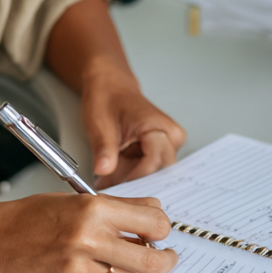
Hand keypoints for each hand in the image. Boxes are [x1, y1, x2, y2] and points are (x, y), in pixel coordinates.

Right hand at [0, 193, 176, 272]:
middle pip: (152, 261)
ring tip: (122, 263)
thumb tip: (154, 210)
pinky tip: (88, 271)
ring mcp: (79, 271)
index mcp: (93, 210)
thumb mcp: (77, 200)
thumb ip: (117, 206)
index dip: (162, 228)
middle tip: (166, 257)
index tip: (161, 231)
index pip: (153, 222)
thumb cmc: (35, 216)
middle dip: (165, 260)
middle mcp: (88, 240)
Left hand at [82, 62, 185, 188]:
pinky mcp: (162, 150)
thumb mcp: (99, 123)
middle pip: (157, 173)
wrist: (110, 86)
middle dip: (131, 181)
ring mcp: (169, 144)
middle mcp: (171, 136)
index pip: (153, 164)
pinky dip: (130, 172)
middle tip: (107, 182)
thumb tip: (103, 171)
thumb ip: (104, 149)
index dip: (132, 178)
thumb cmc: (107, 98)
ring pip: (153, 175)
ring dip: (129, 177)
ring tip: (109, 168)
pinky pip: (149, 171)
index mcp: (158, 126)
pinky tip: (116, 167)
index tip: (113, 186)